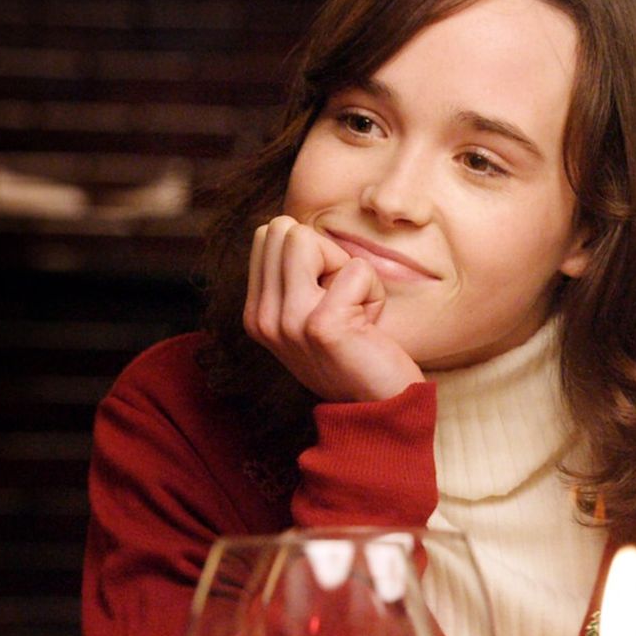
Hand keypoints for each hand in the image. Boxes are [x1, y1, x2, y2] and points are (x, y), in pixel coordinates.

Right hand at [243, 215, 423, 401]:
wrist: (380, 408)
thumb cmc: (356, 351)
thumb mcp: (309, 312)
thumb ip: (294, 275)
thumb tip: (289, 227)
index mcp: (255, 312)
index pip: (267, 234)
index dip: (312, 254)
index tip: (328, 297)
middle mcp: (262, 318)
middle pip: (283, 229)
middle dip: (326, 255)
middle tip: (344, 302)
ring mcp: (287, 322)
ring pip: (307, 238)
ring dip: (347, 270)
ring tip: (353, 311)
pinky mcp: (321, 326)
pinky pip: (356, 268)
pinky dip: (374, 292)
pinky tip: (368, 328)